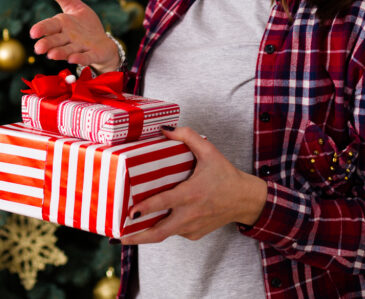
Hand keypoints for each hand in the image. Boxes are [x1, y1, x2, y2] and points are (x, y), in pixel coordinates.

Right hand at [29, 0, 121, 71]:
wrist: (101, 42)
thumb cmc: (83, 24)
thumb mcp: (73, 5)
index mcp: (61, 25)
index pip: (49, 26)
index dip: (41, 29)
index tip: (33, 33)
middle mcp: (68, 38)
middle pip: (56, 41)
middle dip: (47, 44)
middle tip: (38, 48)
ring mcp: (79, 48)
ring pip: (68, 50)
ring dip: (60, 53)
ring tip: (51, 55)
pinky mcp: (92, 55)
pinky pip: (86, 57)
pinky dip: (80, 59)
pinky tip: (73, 59)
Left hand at [119, 127, 267, 243]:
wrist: (245, 199)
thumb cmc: (225, 175)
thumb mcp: (209, 151)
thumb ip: (188, 136)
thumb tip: (164, 128)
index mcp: (191, 194)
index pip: (163, 202)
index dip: (145, 208)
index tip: (130, 212)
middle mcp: (190, 214)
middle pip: (160, 232)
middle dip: (138, 236)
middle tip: (119, 235)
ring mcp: (192, 227)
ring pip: (165, 234)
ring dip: (146, 234)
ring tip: (127, 232)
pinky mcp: (195, 234)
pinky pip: (176, 232)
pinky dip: (165, 228)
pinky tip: (154, 222)